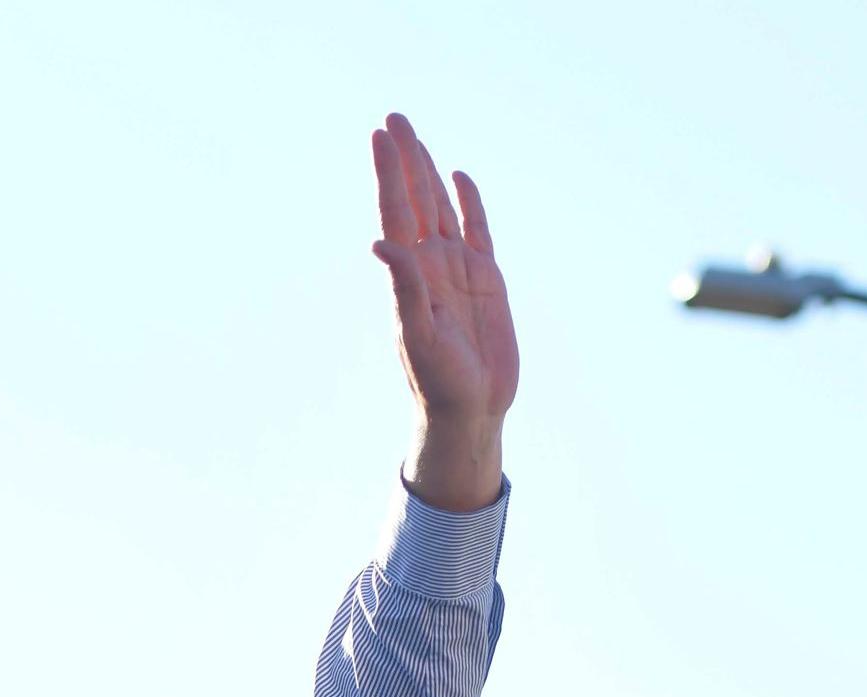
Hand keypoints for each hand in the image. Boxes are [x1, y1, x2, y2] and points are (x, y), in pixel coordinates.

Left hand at [368, 112, 515, 511]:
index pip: (396, 211)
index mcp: (409, 274)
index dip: (389, 172)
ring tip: (416, 139)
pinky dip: (469, 204)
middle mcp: (430, 264)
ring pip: (442, 209)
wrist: (469, 409)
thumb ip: (403, 287)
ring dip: (428, 173)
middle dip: (405, 159)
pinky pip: (477, 232)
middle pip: (415, 199)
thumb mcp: (417, 333)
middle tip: (393, 118)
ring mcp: (457, 270)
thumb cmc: (437, 380)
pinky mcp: (486, 281)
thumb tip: (380, 243)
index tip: (381, 136)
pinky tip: (459, 179)